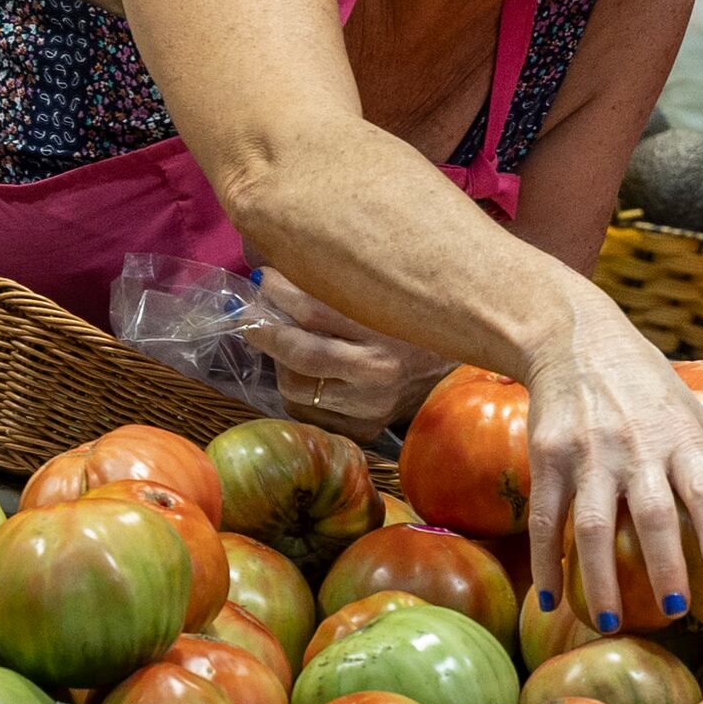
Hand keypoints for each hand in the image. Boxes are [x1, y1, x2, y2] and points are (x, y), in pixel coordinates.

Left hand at [250, 265, 438, 432]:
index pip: (314, 311)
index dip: (279, 293)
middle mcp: (378, 372)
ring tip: (285, 346)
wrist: (451, 373)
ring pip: (296, 389)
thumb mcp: (383, 298)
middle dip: (266, 331)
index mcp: (385, 330)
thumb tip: (274, 272)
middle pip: (300, 354)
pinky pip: (308, 415)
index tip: (263, 279)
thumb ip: (336, 286)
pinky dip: (297, 394)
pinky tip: (305, 376)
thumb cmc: (412, 326)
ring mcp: (370, 407)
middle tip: (250, 316)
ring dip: (280, 365)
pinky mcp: (364, 431)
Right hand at [519, 295, 702, 637]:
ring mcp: (589, 454)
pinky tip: (550, 599)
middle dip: (664, 565)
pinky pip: (547, 519)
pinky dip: (546, 562)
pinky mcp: (548, 458)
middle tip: (675, 612)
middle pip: (652, 514)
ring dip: (601, 579)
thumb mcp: (693, 414)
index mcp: (680, 439)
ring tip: (610, 622)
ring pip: (594, 525)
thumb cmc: (647, 387)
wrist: (577, 340)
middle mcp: (636, 448)